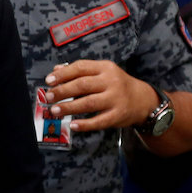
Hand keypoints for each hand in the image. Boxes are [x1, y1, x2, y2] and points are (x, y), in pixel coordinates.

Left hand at [44, 60, 158, 131]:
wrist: (143, 100)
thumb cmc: (116, 85)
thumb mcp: (102, 72)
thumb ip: (80, 71)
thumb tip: (55, 71)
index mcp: (105, 68)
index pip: (81, 67)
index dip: (63, 74)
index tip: (49, 81)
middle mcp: (111, 81)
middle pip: (82, 85)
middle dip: (62, 91)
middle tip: (48, 97)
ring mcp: (116, 99)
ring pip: (88, 103)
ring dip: (69, 107)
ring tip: (55, 110)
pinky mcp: (118, 115)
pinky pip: (99, 121)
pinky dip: (85, 124)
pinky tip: (73, 125)